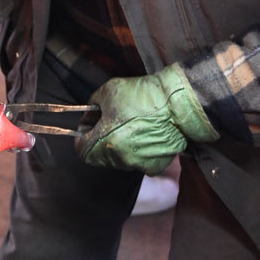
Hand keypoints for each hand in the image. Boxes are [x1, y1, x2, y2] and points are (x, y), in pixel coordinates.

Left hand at [76, 64, 217, 172]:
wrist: (178, 104)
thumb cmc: (143, 97)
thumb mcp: (108, 92)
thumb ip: (92, 106)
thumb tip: (90, 115)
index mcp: (105, 142)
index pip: (82, 151)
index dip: (82, 139)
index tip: (88, 130)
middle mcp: (120, 158)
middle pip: (101, 156)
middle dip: (101, 141)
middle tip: (112, 124)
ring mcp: (138, 165)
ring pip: (120, 160)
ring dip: (120, 147)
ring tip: (131, 128)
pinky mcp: (154, 167)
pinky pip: (139, 162)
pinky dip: (139, 152)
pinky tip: (145, 136)